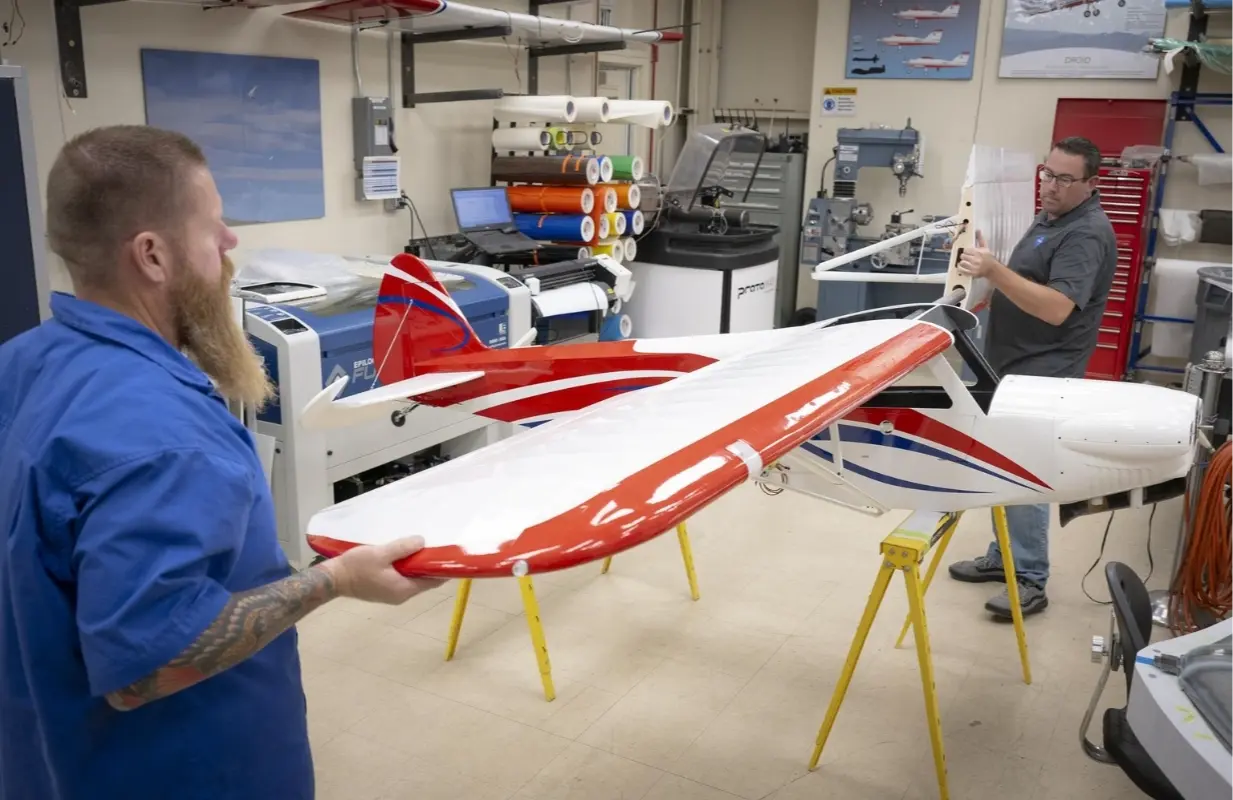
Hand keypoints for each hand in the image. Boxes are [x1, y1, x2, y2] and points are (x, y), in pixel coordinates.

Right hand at [323, 537, 446, 604]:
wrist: (333, 579)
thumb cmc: (356, 567)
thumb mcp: (381, 554)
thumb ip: (402, 548)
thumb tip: (422, 542)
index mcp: (404, 589)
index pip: (433, 581)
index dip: (443, 569)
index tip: (451, 554)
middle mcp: (401, 595)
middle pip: (424, 580)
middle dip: (430, 565)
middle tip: (437, 546)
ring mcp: (392, 594)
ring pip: (413, 579)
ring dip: (417, 565)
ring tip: (422, 548)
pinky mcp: (384, 589)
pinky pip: (403, 578)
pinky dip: (407, 568)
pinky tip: (405, 555)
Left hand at [957, 230, 1000, 278]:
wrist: (992, 269)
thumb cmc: (988, 257)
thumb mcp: (985, 248)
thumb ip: (980, 239)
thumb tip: (977, 230)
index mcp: (978, 252)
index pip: (966, 250)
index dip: (966, 251)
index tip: (968, 253)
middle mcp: (975, 260)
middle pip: (962, 256)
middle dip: (964, 256)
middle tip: (966, 257)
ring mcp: (973, 267)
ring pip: (961, 263)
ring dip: (962, 262)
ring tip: (965, 262)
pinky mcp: (971, 273)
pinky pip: (961, 270)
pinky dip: (960, 269)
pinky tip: (962, 267)